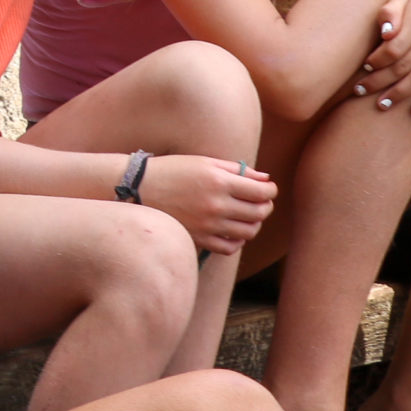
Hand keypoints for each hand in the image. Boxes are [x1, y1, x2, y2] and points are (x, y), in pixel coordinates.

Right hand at [136, 154, 274, 252]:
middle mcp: (216, 205)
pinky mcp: (199, 240)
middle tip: (261, 202)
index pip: (261, 192)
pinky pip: (230, 248)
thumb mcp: (205, 162)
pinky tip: (232, 230)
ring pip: (248, 232)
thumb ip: (237, 170)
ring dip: (254, 224)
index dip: (271, 191)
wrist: (139, 189)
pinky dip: (237, 241)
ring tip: (247, 216)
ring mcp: (208, 225)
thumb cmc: (174, 171)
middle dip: (266, 207)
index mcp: (219, 182)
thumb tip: (265, 179)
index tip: (268, 189)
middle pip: (258, 213)